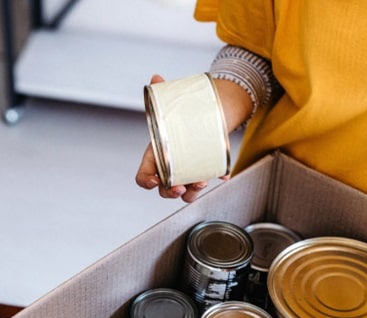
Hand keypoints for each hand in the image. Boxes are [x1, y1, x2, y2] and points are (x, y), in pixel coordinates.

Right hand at [135, 74, 220, 202]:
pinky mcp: (204, 170)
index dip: (146, 182)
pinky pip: (208, 181)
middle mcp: (170, 167)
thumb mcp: (172, 104)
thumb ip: (162, 92)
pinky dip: (215, 179)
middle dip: (171, 192)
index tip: (155, 181)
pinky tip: (222, 173)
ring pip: (185, 192)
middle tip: (181, 187)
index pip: (144, 176)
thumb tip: (156, 78)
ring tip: (202, 181)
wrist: (206, 112)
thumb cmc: (184, 113)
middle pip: (164, 189)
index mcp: (157, 155)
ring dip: (192, 192)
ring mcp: (187, 171)